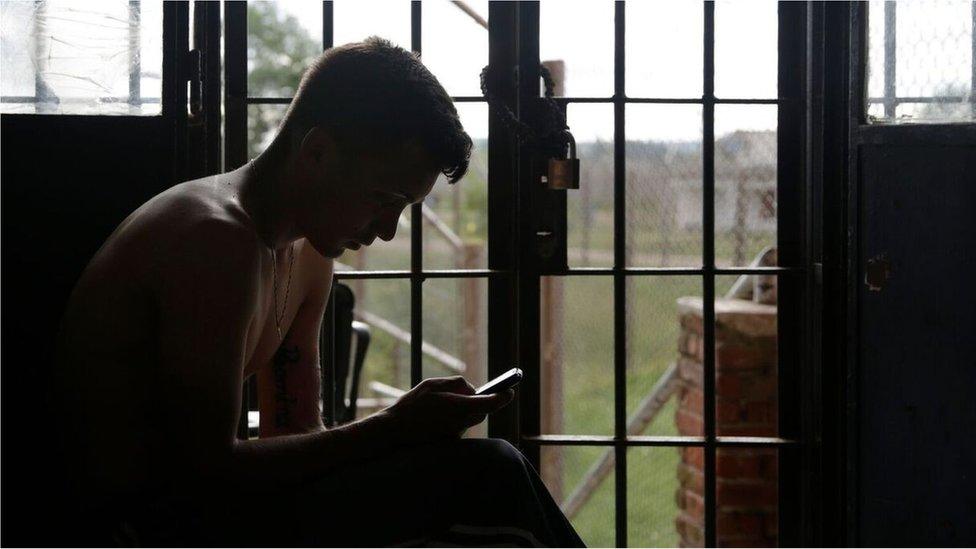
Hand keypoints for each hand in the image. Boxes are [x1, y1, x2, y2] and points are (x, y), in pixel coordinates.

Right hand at [380, 376, 514, 444]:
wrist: (395, 431)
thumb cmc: (412, 405)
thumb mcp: (432, 385)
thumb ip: (456, 383)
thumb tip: (472, 388)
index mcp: (459, 406)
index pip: (490, 403)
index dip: (503, 396)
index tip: (509, 391)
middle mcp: (461, 422)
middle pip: (482, 411)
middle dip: (479, 402)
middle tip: (470, 393)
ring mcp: (456, 434)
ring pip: (471, 419)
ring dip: (465, 410)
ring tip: (443, 404)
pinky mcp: (450, 441)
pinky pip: (459, 426)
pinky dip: (454, 419)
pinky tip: (436, 417)